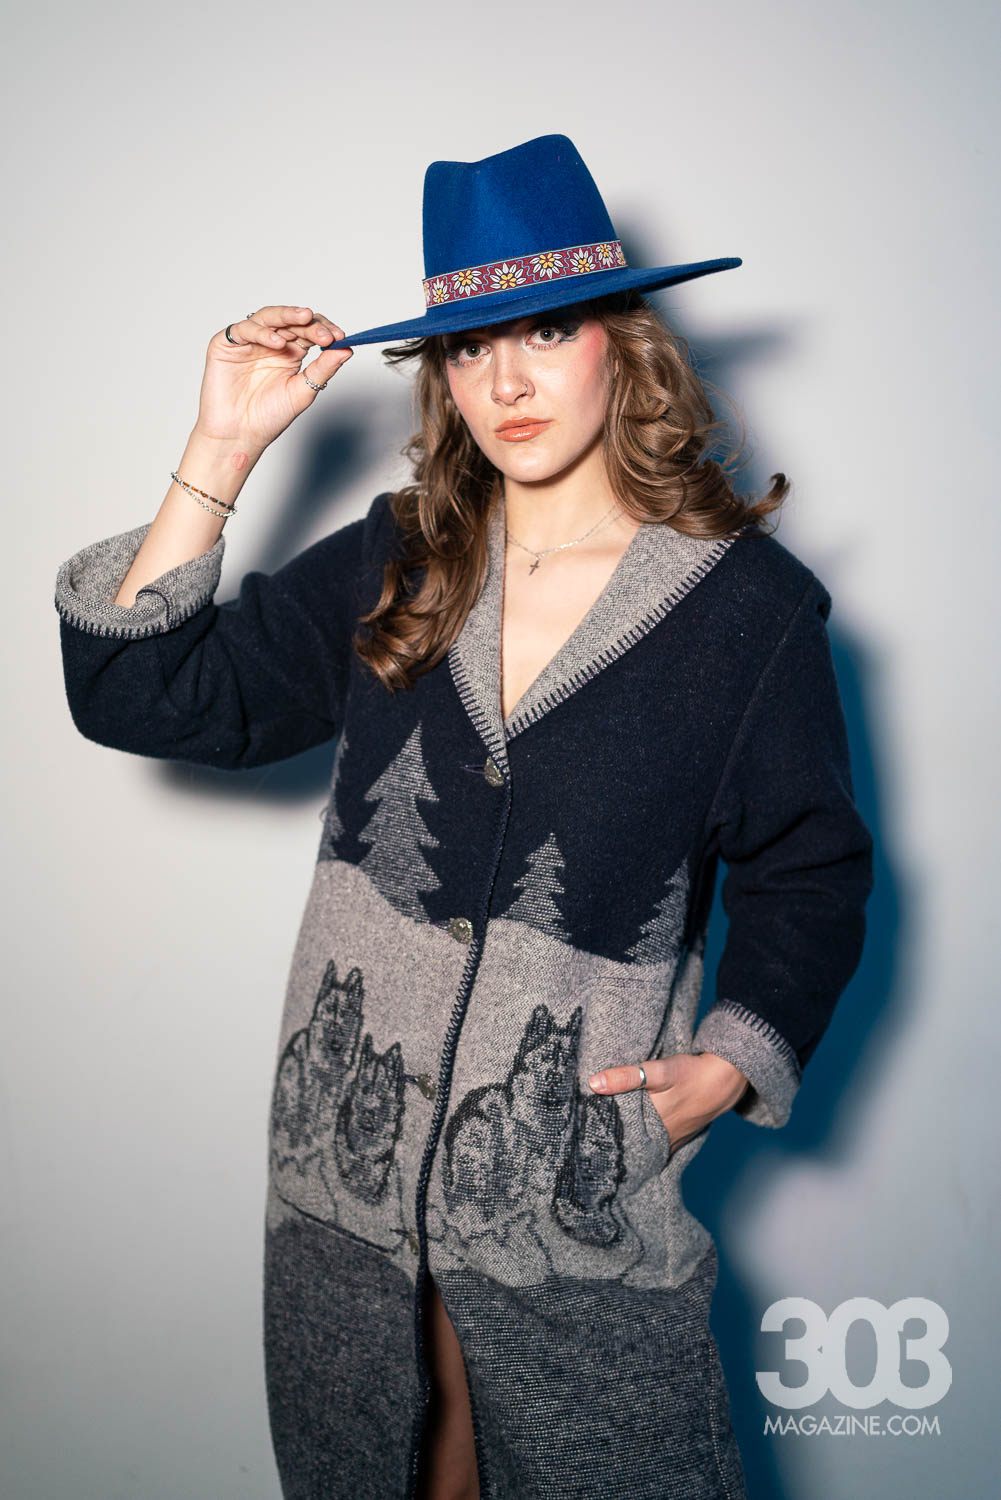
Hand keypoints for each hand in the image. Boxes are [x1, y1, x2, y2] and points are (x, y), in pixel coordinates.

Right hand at [194, 305, 353, 453]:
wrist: (240, 434)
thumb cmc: (269, 416)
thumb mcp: (303, 391)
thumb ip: (323, 369)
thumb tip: (348, 350)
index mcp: (291, 352)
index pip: (309, 331)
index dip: (324, 330)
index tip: (339, 337)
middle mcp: (270, 342)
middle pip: (291, 321)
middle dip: (310, 323)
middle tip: (325, 332)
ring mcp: (248, 341)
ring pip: (268, 317)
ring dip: (287, 316)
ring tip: (304, 319)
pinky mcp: (226, 343)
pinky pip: (244, 329)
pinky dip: (261, 332)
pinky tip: (277, 342)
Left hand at [587, 1052, 749, 1153]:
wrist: (725, 1079)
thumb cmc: (692, 1073)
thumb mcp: (659, 1071)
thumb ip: (627, 1077)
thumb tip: (594, 1083)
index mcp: (651, 1124)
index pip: (618, 1136)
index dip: (599, 1134)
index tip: (580, 1133)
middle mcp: (661, 1138)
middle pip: (629, 1144)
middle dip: (610, 1142)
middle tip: (585, 1138)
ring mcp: (671, 1140)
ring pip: (643, 1146)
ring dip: (627, 1144)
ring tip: (603, 1141)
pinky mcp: (679, 1137)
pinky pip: (656, 1146)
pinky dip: (644, 1143)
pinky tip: (632, 1140)